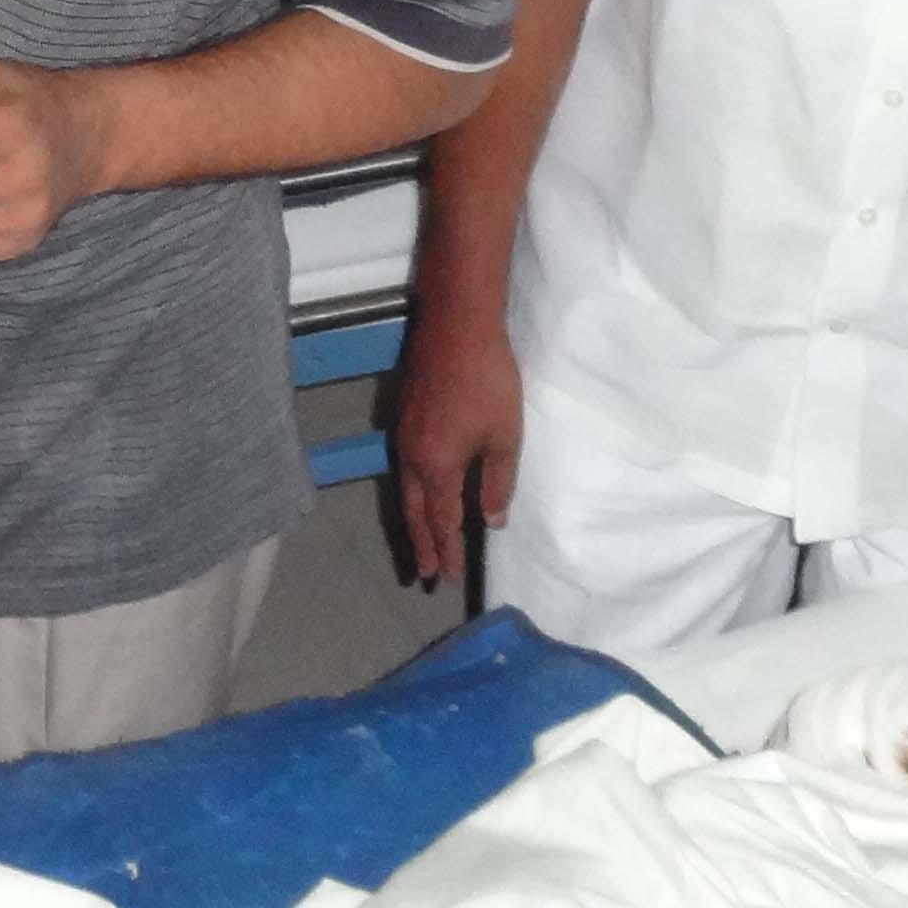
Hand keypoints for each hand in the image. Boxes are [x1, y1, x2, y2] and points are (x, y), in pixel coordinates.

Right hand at [394, 303, 524, 583]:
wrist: (455, 327)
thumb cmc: (487, 382)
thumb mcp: (504, 436)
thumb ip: (497, 482)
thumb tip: (490, 521)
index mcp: (437, 466)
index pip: (442, 521)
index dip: (447, 551)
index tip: (448, 580)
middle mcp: (412, 457)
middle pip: (415, 513)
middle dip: (421, 546)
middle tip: (423, 577)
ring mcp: (403, 436)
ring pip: (406, 492)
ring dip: (414, 522)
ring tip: (421, 545)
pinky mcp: (404, 418)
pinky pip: (405, 471)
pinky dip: (412, 495)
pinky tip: (420, 494)